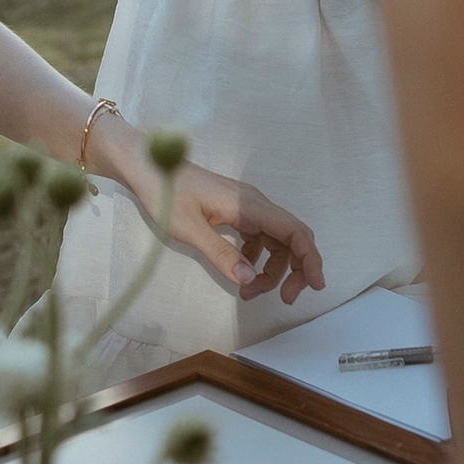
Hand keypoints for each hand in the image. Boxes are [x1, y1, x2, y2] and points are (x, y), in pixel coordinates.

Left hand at [134, 150, 321, 307]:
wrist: (147, 165)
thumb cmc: (165, 192)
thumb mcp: (189, 228)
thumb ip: (220, 254)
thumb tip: (249, 279)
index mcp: (249, 205)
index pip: (294, 231)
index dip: (311, 258)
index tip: (315, 285)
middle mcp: (254, 203)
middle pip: (291, 237)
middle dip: (295, 270)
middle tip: (285, 298)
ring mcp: (245, 207)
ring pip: (275, 240)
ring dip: (272, 268)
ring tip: (250, 292)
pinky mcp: (235, 211)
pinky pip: (258, 237)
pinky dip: (256, 258)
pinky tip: (240, 272)